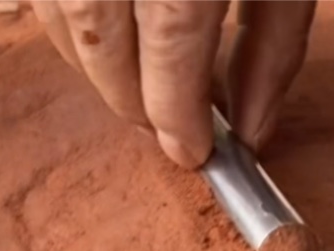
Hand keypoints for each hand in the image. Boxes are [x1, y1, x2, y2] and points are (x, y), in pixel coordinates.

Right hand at [32, 0, 316, 166]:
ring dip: (92, 61)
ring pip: (60, 9)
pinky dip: (67, 21)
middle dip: (128, 95)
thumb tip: (250, 133)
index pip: (170, 39)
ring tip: (136, 84)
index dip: (176, 108)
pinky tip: (106, 36)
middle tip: (162, 127)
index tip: (192, 153)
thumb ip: (273, 48)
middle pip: (100, 32)